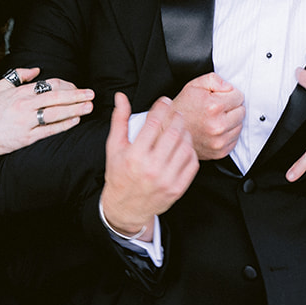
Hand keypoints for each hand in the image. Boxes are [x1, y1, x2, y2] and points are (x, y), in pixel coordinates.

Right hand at [0, 66, 93, 183]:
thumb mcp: (1, 87)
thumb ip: (19, 75)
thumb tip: (37, 69)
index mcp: (21, 92)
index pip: (49, 85)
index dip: (67, 86)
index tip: (78, 88)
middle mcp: (24, 105)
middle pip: (56, 97)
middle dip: (76, 95)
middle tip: (91, 94)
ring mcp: (26, 122)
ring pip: (55, 113)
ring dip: (75, 110)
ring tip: (89, 107)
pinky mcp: (26, 137)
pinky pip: (49, 130)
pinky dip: (63, 125)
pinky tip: (75, 121)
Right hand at [100, 93, 198, 238]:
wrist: (126, 207)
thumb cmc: (119, 174)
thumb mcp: (114, 147)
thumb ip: (119, 120)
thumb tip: (121, 97)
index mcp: (134, 156)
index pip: (153, 124)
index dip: (161, 108)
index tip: (165, 101)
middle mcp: (151, 168)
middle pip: (172, 133)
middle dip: (176, 117)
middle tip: (176, 112)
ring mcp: (166, 180)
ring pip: (185, 146)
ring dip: (185, 132)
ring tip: (180, 127)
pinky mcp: (177, 188)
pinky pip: (192, 163)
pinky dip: (190, 150)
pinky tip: (184, 145)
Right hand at [171, 72, 245, 160]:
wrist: (167, 131)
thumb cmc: (181, 108)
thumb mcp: (194, 85)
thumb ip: (215, 80)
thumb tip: (229, 87)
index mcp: (213, 107)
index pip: (239, 96)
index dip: (229, 94)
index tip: (220, 97)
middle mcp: (218, 126)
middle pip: (241, 111)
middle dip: (231, 107)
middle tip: (217, 108)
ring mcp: (219, 141)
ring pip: (240, 126)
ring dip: (231, 121)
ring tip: (214, 119)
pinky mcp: (219, 152)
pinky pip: (235, 139)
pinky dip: (228, 134)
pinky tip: (215, 130)